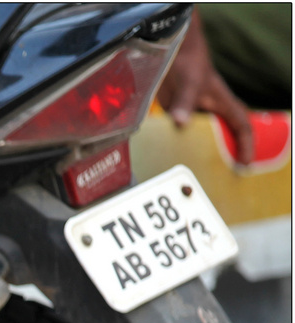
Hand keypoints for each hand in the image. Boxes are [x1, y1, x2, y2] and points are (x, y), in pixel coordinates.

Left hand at [157, 17, 254, 164]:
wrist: (172, 52)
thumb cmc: (189, 64)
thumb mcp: (189, 84)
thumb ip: (184, 103)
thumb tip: (180, 123)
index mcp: (224, 104)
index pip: (242, 127)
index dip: (245, 146)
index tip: (244, 163)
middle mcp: (211, 112)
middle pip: (223, 138)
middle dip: (223, 157)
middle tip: (219, 179)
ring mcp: (194, 115)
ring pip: (201, 139)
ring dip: (198, 155)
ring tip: (194, 177)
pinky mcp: (178, 115)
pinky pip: (180, 135)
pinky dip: (177, 147)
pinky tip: (168, 161)